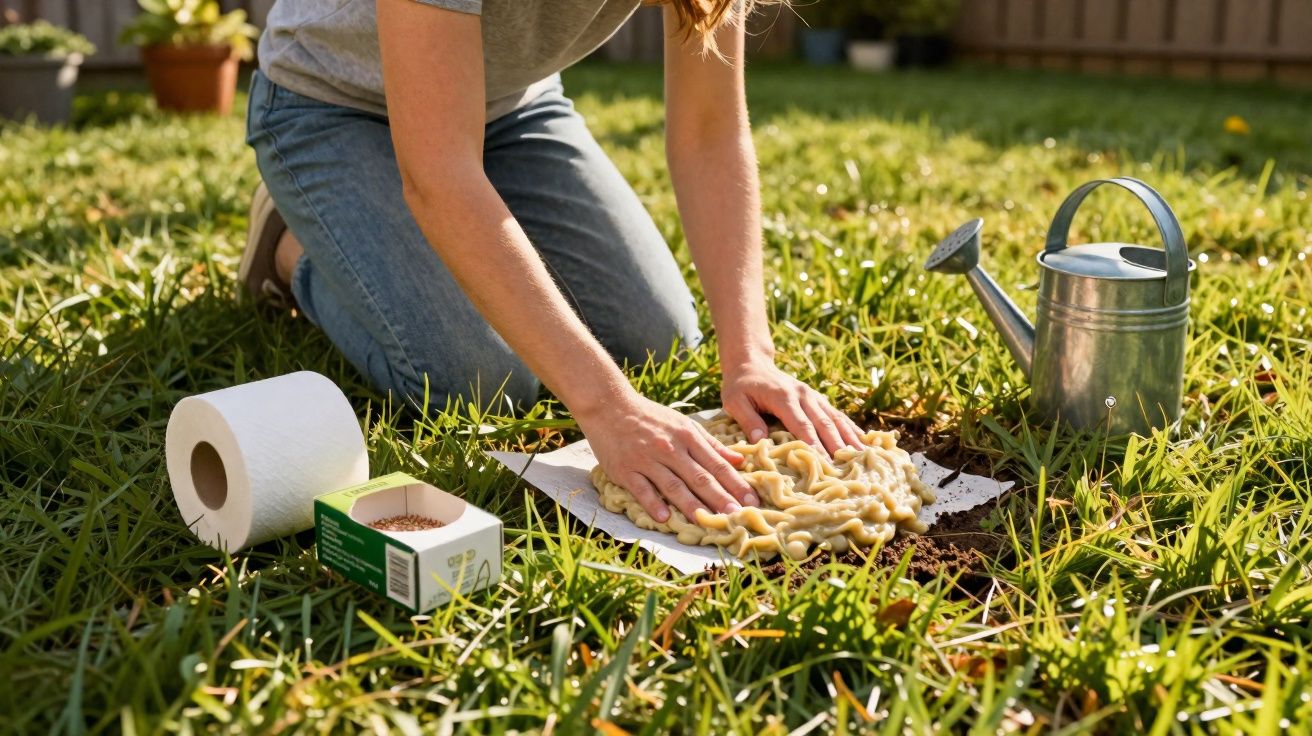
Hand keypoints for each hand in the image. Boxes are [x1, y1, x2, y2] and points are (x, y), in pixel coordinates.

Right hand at [577, 392, 760, 523]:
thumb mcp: (684, 423)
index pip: (717, 464)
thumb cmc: (651, 417)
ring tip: (708, 521)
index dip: (736, 483)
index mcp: (687, 436)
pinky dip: (652, 503)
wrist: (610, 405)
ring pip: (673, 486)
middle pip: (699, 478)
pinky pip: (641, 489)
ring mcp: (647, 459)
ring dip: (692, 505)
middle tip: (738, 515)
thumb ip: (711, 443)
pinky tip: (664, 518)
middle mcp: (670, 448)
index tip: (752, 500)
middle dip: (721, 498)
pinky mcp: (625, 469)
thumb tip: (740, 460)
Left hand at [721, 359, 864, 455]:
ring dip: (849, 438)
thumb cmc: (740, 386)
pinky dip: (850, 428)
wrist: (751, 364)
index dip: (814, 444)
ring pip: (835, 419)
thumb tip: (761, 442)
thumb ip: (748, 420)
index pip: (802, 424)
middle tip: (848, 467)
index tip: (825, 462)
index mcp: (783, 397)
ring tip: (863, 457)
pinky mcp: (817, 399)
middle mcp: (803, 395)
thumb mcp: (734, 401)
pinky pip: (837, 415)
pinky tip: (863, 441)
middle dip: (837, 446)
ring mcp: (813, 396)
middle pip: (824, 423)